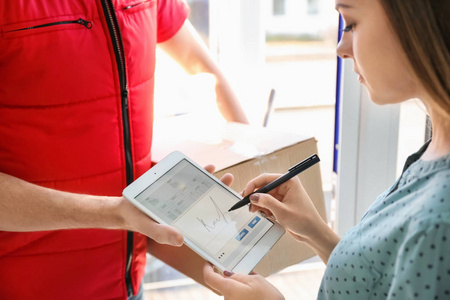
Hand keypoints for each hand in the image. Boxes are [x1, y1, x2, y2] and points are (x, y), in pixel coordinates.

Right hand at [118, 164, 232, 246]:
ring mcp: (182, 199)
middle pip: (207, 200)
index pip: (207, 217)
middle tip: (228, 179)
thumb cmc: (139, 220)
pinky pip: (189, 181)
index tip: (230, 201)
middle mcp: (186, 210)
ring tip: (217, 169)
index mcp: (185, 223)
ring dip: (210, 179)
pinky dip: (197, 173)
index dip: (219, 211)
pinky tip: (204, 167)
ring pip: (200, 189)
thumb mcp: (149, 227)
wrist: (124, 208)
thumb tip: (180, 239)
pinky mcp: (175, 189)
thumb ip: (162, 233)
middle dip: (219, 189)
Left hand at [203, 262, 283, 299]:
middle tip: (246, 275)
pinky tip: (255, 296)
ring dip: (239, 287)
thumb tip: (227, 273)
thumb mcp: (256, 280)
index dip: (207, 268)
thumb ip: (239, 275)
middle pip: (222, 284)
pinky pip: (236, 298)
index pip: (209, 278)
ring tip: (255, 289)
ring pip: (231, 292)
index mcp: (229, 290)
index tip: (208, 263)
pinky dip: (242, 295)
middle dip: (232, 278)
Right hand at [245, 174, 324, 242]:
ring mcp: (283, 195)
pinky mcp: (282, 203)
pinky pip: (268, 203)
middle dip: (255, 196)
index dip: (253, 185)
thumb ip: (266, 202)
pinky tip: (265, 215)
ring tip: (255, 211)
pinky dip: (264, 208)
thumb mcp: (282, 211)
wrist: (313, 233)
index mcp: (289, 182)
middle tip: (247, 205)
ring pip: (264, 196)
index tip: (245, 193)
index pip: (266, 178)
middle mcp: (286, 186)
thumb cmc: (304, 220)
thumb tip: (253, 196)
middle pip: (264, 187)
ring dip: (259, 203)